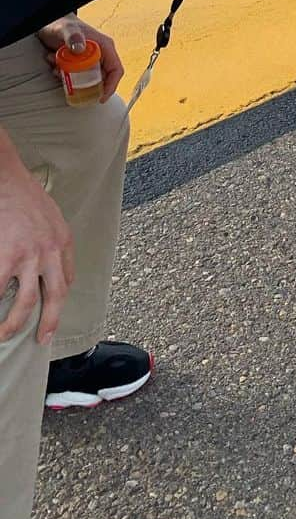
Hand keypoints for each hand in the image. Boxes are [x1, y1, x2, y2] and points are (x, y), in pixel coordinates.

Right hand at [0, 147, 74, 345]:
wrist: (7, 179)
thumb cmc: (24, 195)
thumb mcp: (51, 217)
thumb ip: (52, 240)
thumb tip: (48, 262)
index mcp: (64, 241)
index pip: (67, 278)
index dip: (60, 299)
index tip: (52, 313)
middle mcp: (51, 251)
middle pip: (55, 297)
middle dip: (49, 322)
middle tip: (42, 339)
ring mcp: (28, 256)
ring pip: (24, 302)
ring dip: (15, 323)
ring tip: (5, 334)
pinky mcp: (6, 257)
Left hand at [37, 16, 124, 100]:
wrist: (49, 23)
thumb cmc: (61, 23)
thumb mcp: (67, 29)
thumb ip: (73, 37)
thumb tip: (80, 49)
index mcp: (105, 47)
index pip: (116, 70)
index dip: (111, 86)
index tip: (101, 98)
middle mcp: (100, 55)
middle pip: (101, 78)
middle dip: (85, 85)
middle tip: (70, 86)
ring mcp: (89, 60)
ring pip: (86, 79)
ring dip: (69, 78)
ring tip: (56, 68)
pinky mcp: (78, 63)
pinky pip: (74, 76)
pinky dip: (63, 74)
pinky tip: (53, 64)